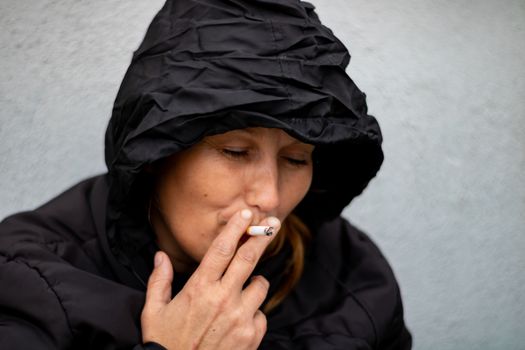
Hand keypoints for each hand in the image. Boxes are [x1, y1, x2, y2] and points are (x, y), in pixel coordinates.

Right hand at [141, 209, 280, 349]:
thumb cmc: (165, 344)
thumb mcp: (154, 312)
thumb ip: (158, 281)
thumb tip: (160, 256)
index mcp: (199, 288)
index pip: (222, 249)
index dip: (236, 228)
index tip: (247, 214)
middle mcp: (223, 299)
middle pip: (249, 259)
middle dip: (262, 237)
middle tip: (272, 224)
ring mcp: (240, 317)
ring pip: (260, 286)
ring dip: (253, 284)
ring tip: (240, 293)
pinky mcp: (251, 336)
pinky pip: (261, 314)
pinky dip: (254, 313)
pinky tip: (238, 321)